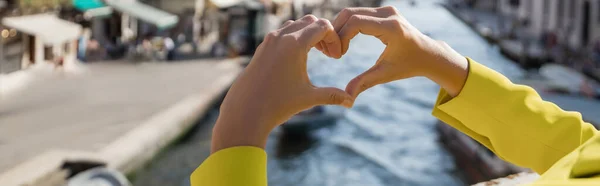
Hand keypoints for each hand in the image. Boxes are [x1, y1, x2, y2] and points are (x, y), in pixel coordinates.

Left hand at [212, 15, 353, 152]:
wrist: (245, 111)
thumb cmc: (277, 104)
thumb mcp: (308, 98)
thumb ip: (332, 95)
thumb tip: (351, 101)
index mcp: (295, 44)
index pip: (323, 26)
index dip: (335, 39)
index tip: (337, 57)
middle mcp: (281, 37)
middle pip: (310, 21)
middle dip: (323, 34)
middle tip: (329, 54)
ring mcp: (269, 40)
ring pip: (295, 25)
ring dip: (309, 34)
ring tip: (317, 54)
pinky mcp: (262, 47)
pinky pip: (283, 33)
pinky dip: (295, 38)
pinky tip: (299, 59)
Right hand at [329, 6, 468, 97]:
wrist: (428, 54)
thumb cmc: (408, 66)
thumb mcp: (385, 74)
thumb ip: (364, 83)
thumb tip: (346, 98)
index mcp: (391, 27)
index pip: (356, 23)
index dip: (341, 37)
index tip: (338, 56)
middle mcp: (389, 13)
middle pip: (350, 13)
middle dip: (336, 31)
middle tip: (332, 51)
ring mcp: (386, 9)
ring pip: (352, 12)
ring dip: (340, 28)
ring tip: (337, 48)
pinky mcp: (384, 11)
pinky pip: (359, 13)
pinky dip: (348, 25)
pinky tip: (344, 41)